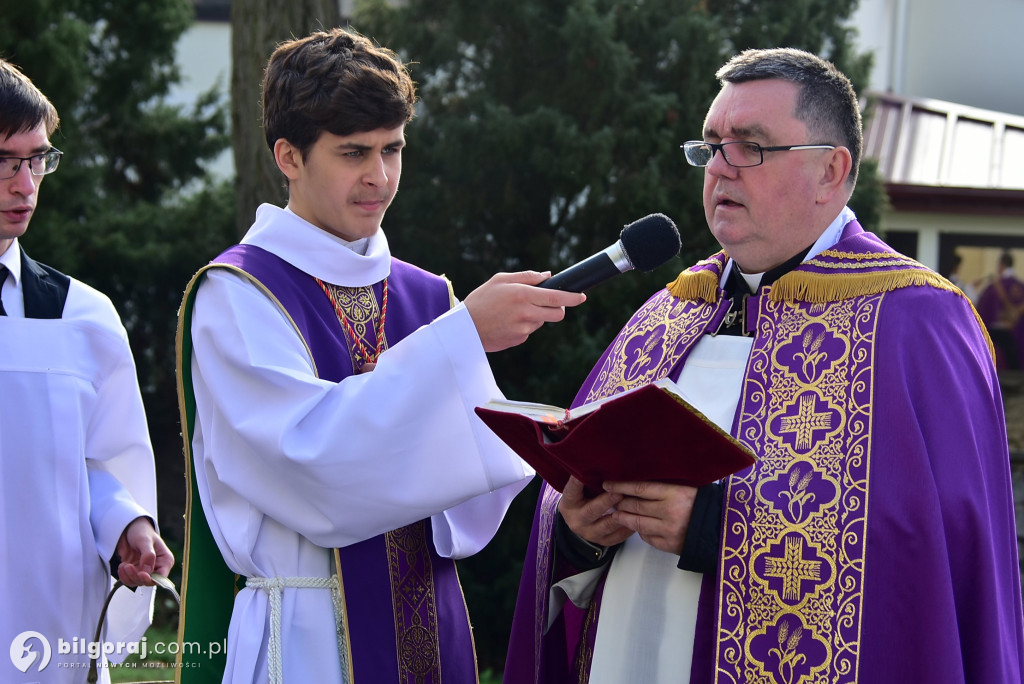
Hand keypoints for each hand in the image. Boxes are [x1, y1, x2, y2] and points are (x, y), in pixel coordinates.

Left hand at [115, 517, 174, 586]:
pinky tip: (122, 566)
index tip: (141, 574)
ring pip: (137, 582)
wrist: (128, 528)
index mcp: (165, 560)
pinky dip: (123, 576)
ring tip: (124, 565)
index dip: (151, 578)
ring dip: (128, 576)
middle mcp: (157, 567)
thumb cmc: (141, 530)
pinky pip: (129, 580)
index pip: (161, 577)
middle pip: (148, 581)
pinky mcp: (135, 570)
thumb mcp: (145, 540)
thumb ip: (148, 555)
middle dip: (136, 576)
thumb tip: (147, 571)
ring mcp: (145, 569)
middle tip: (128, 566)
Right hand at [464, 271, 585, 351]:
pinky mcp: (519, 340)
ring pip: (542, 322)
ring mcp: (524, 329)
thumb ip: (526, 276)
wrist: (464, 329)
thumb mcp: (500, 280)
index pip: (556, 297)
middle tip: (548, 303)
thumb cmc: (481, 300)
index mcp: (522, 295)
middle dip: (558, 308)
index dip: (573, 297)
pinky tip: (507, 322)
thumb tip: (547, 275)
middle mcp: (526, 313)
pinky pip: (529, 331)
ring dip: (536, 316)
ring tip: (514, 311)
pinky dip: (524, 325)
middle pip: (557, 314)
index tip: (582, 296)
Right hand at [558, 476, 633, 546]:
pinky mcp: (604, 542)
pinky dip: (629, 526)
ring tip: (633, 504)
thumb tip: (599, 460)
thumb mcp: (579, 490)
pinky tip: (637, 517)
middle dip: (607, 501)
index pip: (572, 491)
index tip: (585, 472)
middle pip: (592, 511)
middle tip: (619, 491)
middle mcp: (577, 521)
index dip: (578, 482)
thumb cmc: (584, 499)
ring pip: (608, 525)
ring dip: (621, 514)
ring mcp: (590, 533)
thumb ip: (586, 479)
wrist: (581, 522)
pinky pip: (618, 536)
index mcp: (568, 504)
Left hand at [605, 481, 697, 554]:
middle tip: (610, 498)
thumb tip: (638, 481)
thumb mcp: (687, 487)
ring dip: (623, 517)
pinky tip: (636, 525)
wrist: (722, 529)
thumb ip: (665, 485)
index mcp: (674, 493)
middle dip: (620, 501)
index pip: (640, 488)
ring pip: (637, 523)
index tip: (608, 484)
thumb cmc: (703, 503)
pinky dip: (639, 531)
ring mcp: (668, 530)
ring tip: (616, 513)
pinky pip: (647, 537)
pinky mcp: (669, 545)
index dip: (621, 486)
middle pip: (635, 505)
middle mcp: (669, 512)